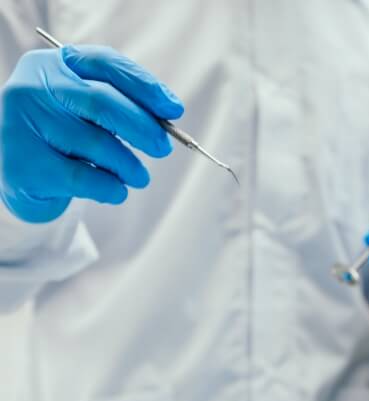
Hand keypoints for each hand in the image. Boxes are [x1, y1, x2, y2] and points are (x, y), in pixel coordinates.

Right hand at [0, 45, 183, 222]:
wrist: (18, 174)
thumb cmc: (62, 137)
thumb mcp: (83, 109)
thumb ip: (120, 104)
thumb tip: (168, 115)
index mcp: (52, 65)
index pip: (105, 64)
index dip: (145, 86)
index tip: (173, 109)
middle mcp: (33, 89)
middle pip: (103, 103)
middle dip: (144, 128)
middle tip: (163, 148)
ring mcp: (23, 125)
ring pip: (98, 144)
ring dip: (130, 166)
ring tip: (139, 177)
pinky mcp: (25, 165)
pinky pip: (85, 178)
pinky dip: (111, 188)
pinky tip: (117, 191)